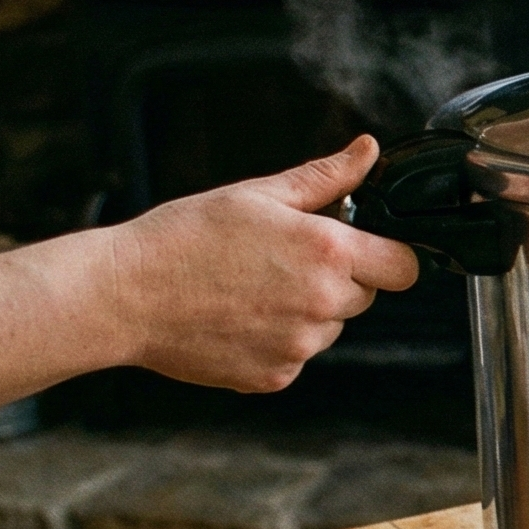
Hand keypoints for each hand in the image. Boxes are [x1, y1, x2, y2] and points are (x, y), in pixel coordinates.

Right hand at [104, 136, 420, 391]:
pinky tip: (237, 316)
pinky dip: (277, 340)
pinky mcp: (275, 377)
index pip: (404, 266)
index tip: (364, 248)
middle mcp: (322, 304)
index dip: (388, 254)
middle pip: (365, 296)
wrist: (124, 295)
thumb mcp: (258, 194)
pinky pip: (296, 355)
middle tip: (281, 261)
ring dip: (307, 310)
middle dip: (339, 278)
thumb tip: (367, 152)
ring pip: (330, 328)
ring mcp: (299, 346)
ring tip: (250, 288)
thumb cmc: (184, 238)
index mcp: (328, 253)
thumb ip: (325, 177)